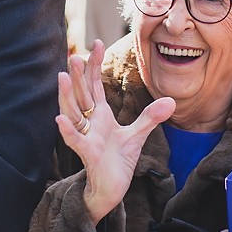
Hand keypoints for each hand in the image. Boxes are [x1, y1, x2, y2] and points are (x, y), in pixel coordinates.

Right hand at [57, 40, 174, 224]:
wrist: (111, 189)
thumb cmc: (117, 161)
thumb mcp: (137, 136)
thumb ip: (150, 116)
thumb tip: (171, 101)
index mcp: (100, 116)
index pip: (94, 85)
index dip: (94, 65)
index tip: (96, 42)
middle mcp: (90, 123)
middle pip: (81, 94)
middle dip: (78, 75)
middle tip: (75, 54)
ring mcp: (87, 137)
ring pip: (73, 113)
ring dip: (66, 95)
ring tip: (62, 76)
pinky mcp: (88, 154)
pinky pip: (76, 140)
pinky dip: (68, 130)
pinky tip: (60, 119)